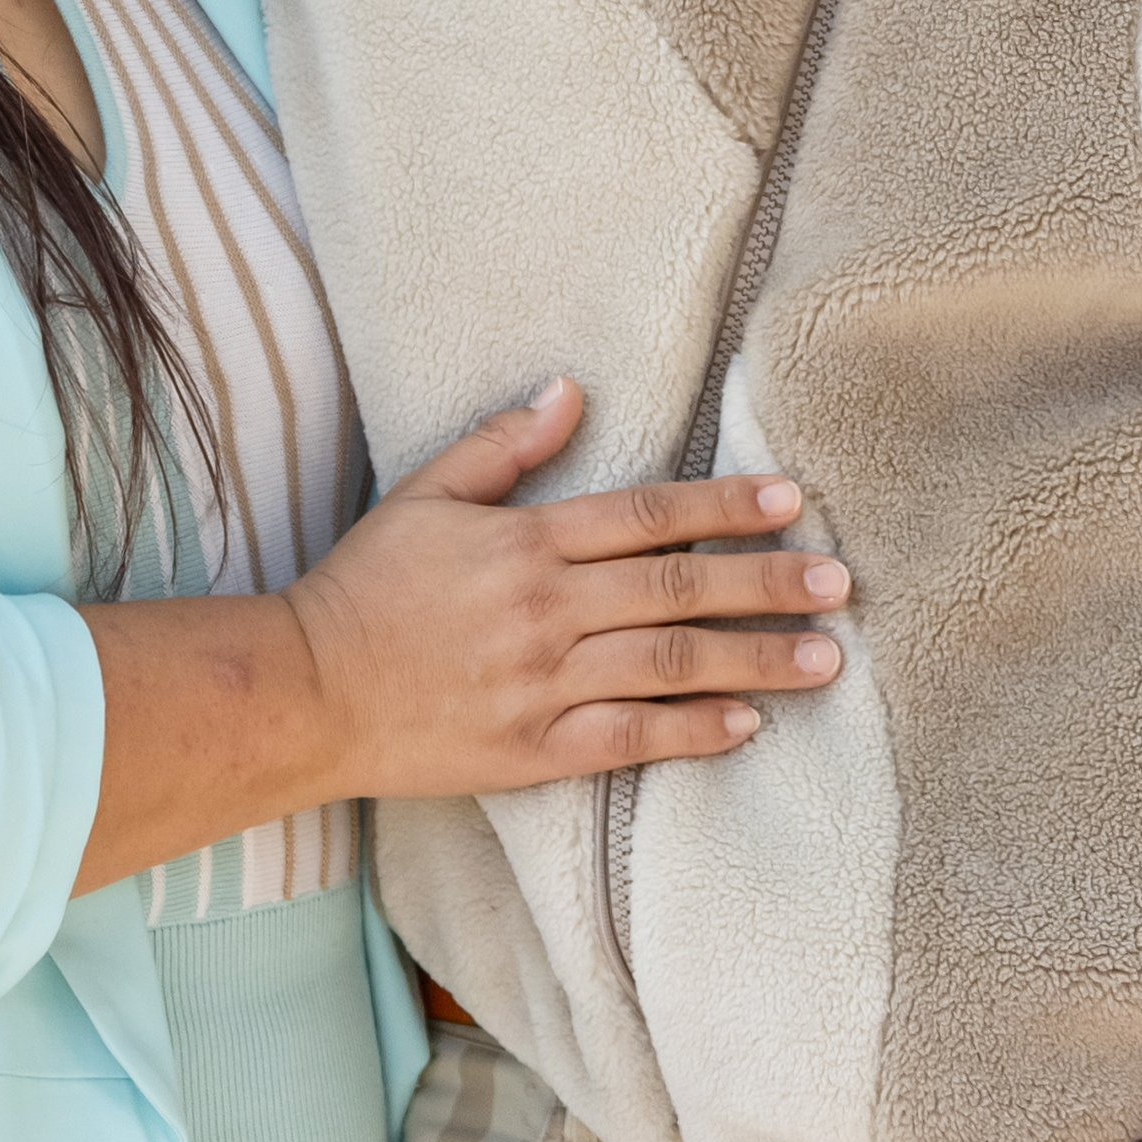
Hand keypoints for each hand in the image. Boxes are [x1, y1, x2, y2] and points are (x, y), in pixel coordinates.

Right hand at [282, 380, 854, 801]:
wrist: (302, 691)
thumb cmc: (363, 587)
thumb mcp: (426, 494)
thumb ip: (505, 445)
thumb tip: (572, 390)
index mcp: (525, 543)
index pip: (649, 516)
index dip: (725, 506)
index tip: (789, 501)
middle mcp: (545, 611)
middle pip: (678, 590)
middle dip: (768, 584)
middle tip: (839, 583)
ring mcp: (542, 685)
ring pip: (670, 667)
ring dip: (756, 661)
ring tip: (825, 658)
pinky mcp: (532, 752)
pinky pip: (630, 740)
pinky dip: (692, 732)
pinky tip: (748, 724)